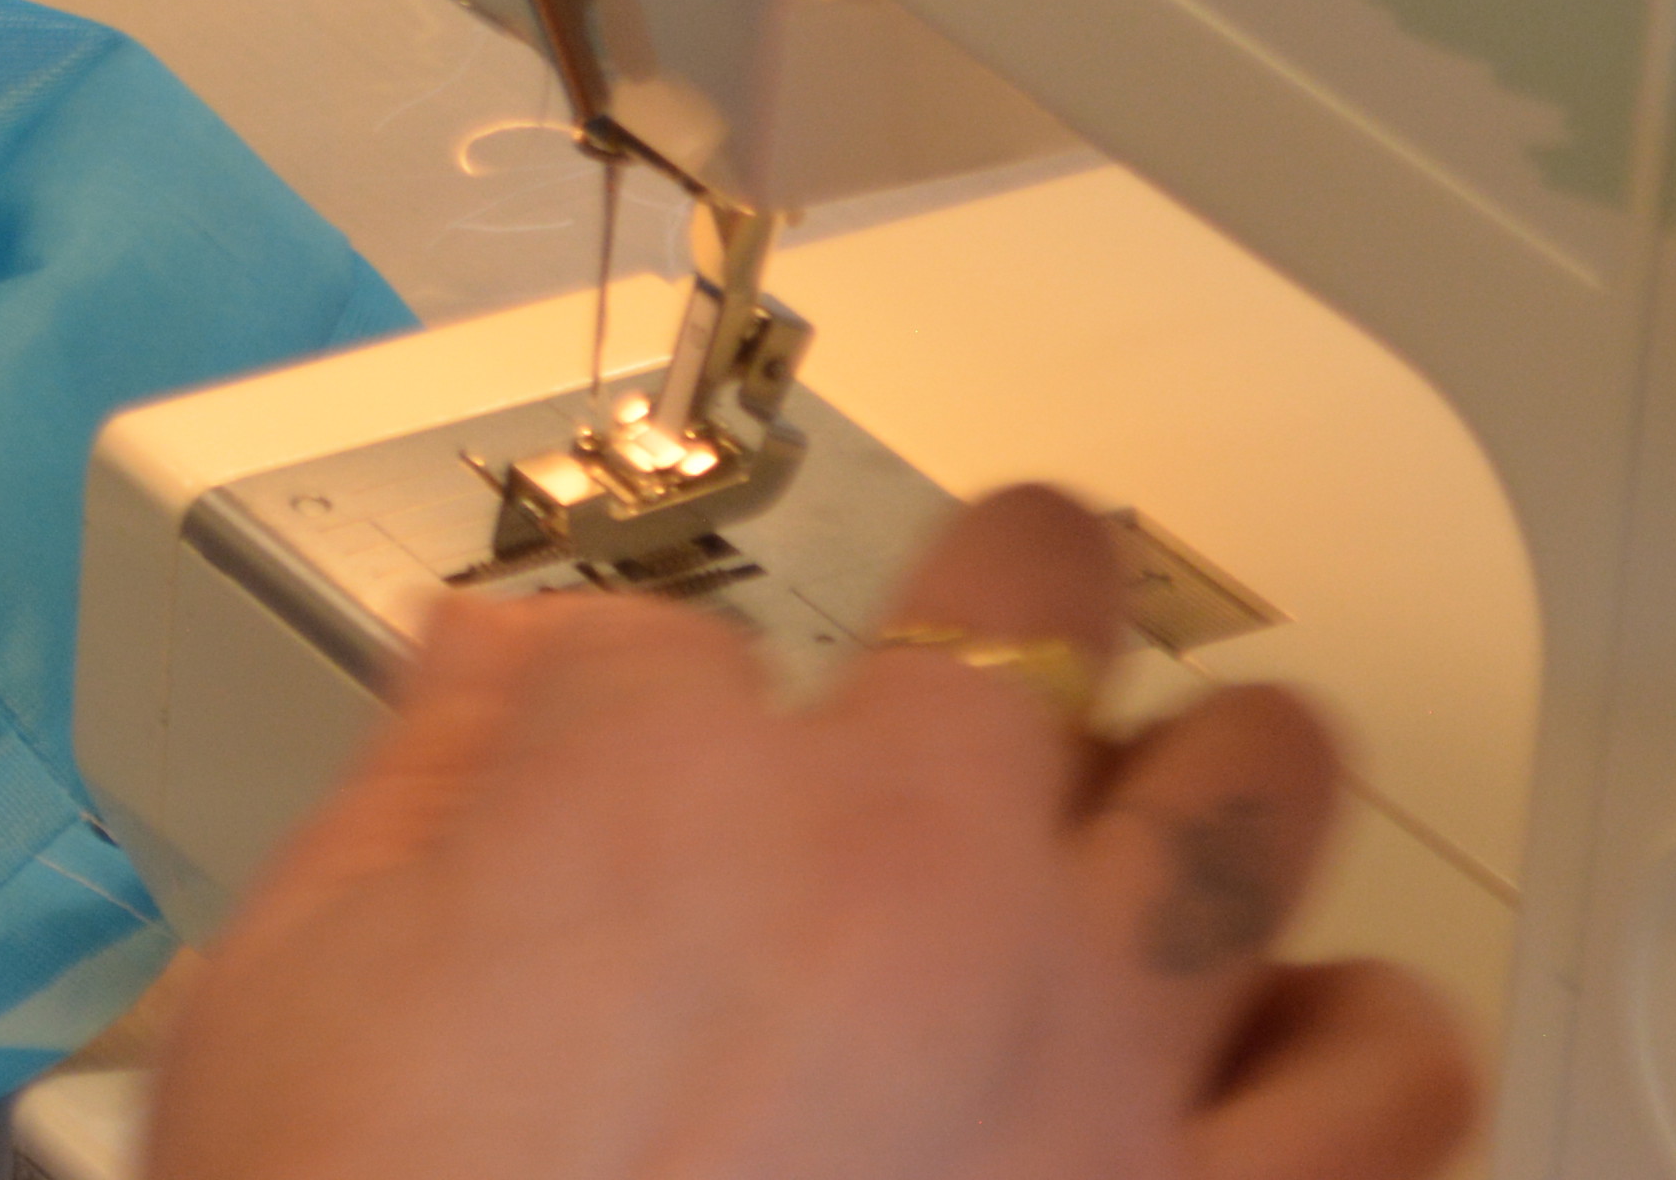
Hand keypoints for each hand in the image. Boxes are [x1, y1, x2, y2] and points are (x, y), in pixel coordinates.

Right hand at [149, 484, 1476, 1179]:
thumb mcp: (288, 980)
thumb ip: (412, 787)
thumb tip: (472, 667)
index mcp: (663, 779)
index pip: (667, 635)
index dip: (630, 681)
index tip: (618, 728)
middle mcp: (908, 868)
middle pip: (1038, 609)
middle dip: (1025, 587)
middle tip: (1019, 599)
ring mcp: (1083, 1045)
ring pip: (1258, 802)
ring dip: (1229, 782)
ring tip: (1216, 786)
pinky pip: (1387, 1088)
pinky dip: (1358, 1047)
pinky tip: (1300, 1049)